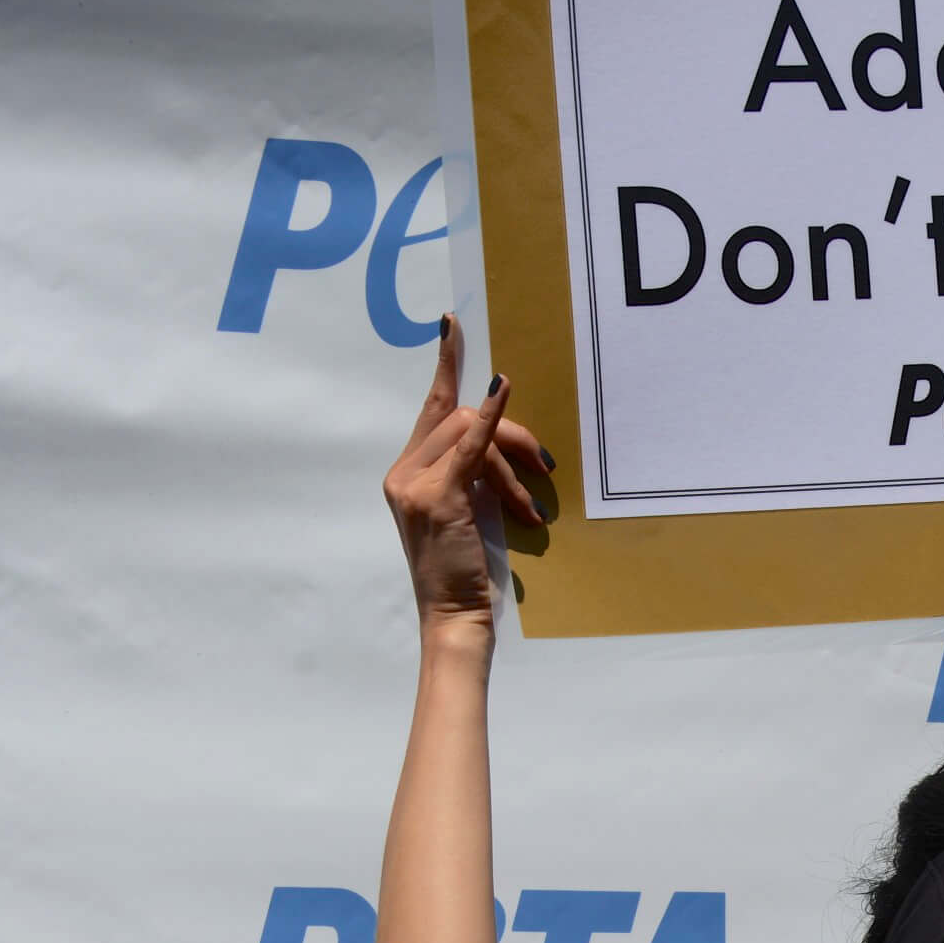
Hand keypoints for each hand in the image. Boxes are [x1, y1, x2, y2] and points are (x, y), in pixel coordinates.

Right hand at [382, 314, 551, 629]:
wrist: (454, 616)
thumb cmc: (465, 571)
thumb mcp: (466, 512)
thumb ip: (472, 473)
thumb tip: (501, 443)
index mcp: (405, 472)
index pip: (430, 410)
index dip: (444, 365)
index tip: (453, 326)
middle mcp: (401, 472)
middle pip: (459, 417)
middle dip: (509, 433)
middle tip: (542, 466)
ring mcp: (414, 484)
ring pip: (471, 432)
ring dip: (512, 462)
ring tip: (531, 506)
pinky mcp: (438, 496)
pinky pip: (470, 445)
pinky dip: (490, 417)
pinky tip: (502, 391)